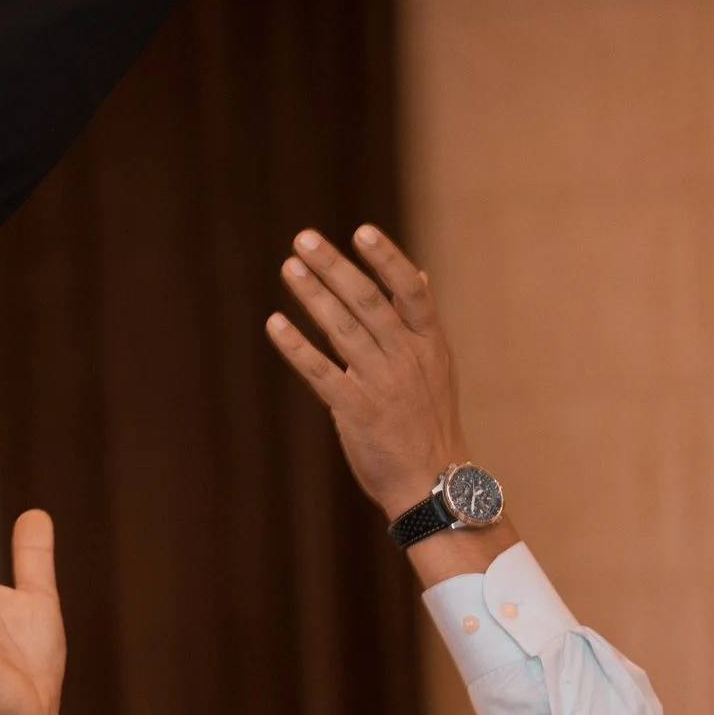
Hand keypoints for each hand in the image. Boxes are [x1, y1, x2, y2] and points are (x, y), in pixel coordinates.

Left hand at [265, 227, 473, 520]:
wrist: (433, 483)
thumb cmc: (429, 421)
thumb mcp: (438, 367)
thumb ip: (420, 322)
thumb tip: (419, 275)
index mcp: (430, 345)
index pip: (410, 292)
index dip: (386, 259)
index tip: (361, 231)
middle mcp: (407, 359)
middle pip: (368, 302)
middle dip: (335, 267)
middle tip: (304, 239)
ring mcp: (381, 384)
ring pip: (341, 329)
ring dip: (312, 295)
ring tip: (288, 267)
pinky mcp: (355, 411)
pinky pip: (320, 371)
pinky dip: (296, 345)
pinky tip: (275, 323)